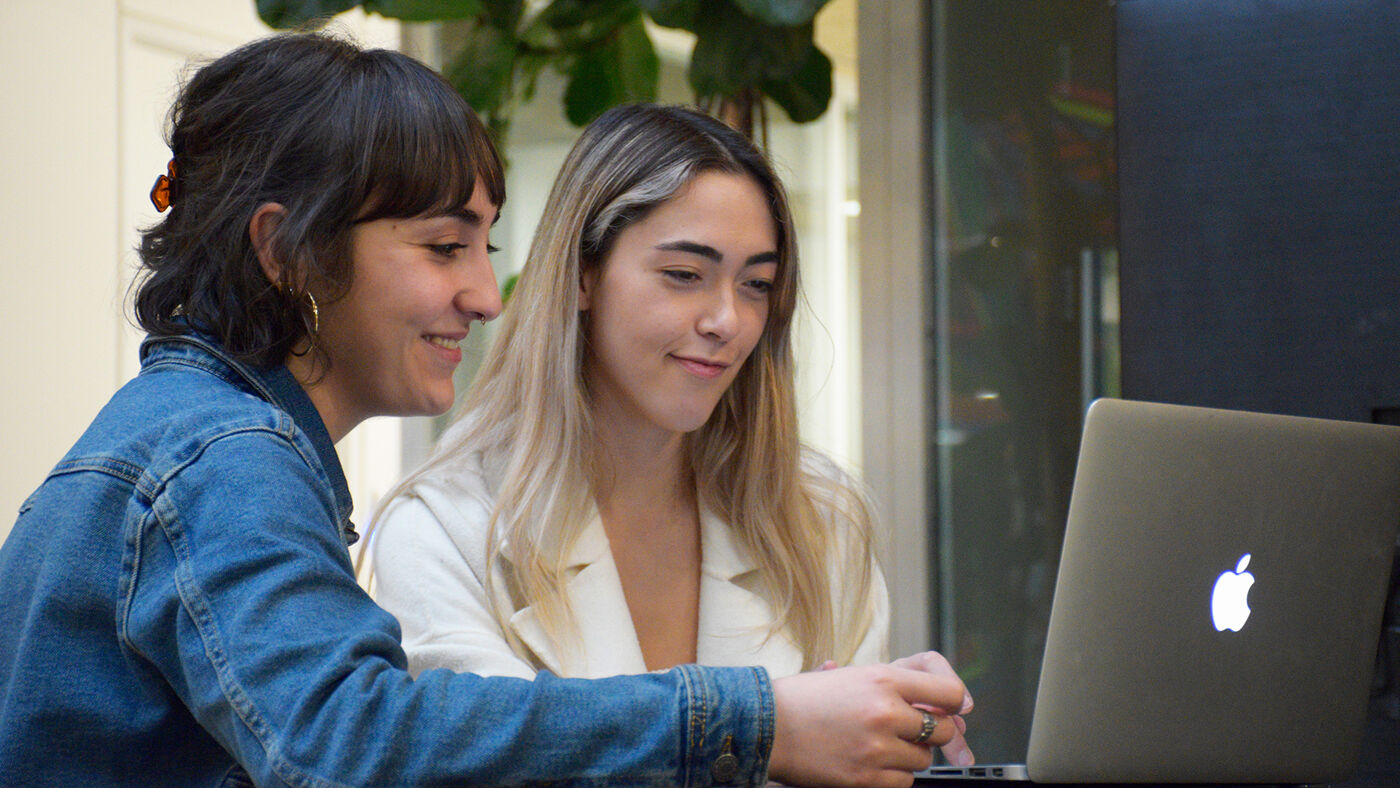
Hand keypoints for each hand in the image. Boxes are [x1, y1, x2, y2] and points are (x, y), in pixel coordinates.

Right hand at [766, 657, 971, 787]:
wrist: (767, 726)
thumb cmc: (805, 698)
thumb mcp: (851, 675)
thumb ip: (895, 684)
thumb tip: (938, 702)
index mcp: (882, 679)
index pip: (949, 693)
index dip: (955, 703)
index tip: (950, 709)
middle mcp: (885, 712)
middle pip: (942, 730)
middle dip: (932, 732)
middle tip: (912, 730)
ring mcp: (877, 748)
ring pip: (923, 759)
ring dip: (909, 755)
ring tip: (881, 745)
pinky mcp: (865, 778)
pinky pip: (903, 782)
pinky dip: (893, 775)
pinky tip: (872, 763)